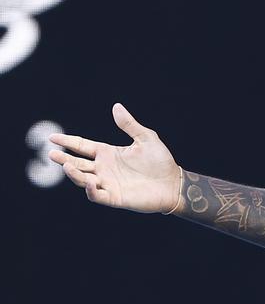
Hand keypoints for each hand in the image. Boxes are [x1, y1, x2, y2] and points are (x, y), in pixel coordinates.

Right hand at [49, 103, 181, 213]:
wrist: (173, 183)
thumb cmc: (160, 161)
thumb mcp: (146, 138)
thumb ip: (129, 125)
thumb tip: (116, 106)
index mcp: (108, 153)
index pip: (82, 146)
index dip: (68, 142)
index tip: (52, 138)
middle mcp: (104, 168)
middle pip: (77, 163)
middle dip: (64, 159)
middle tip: (51, 154)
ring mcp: (108, 183)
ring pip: (83, 179)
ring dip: (74, 174)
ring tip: (66, 166)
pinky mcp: (115, 197)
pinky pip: (97, 195)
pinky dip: (91, 190)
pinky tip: (90, 182)